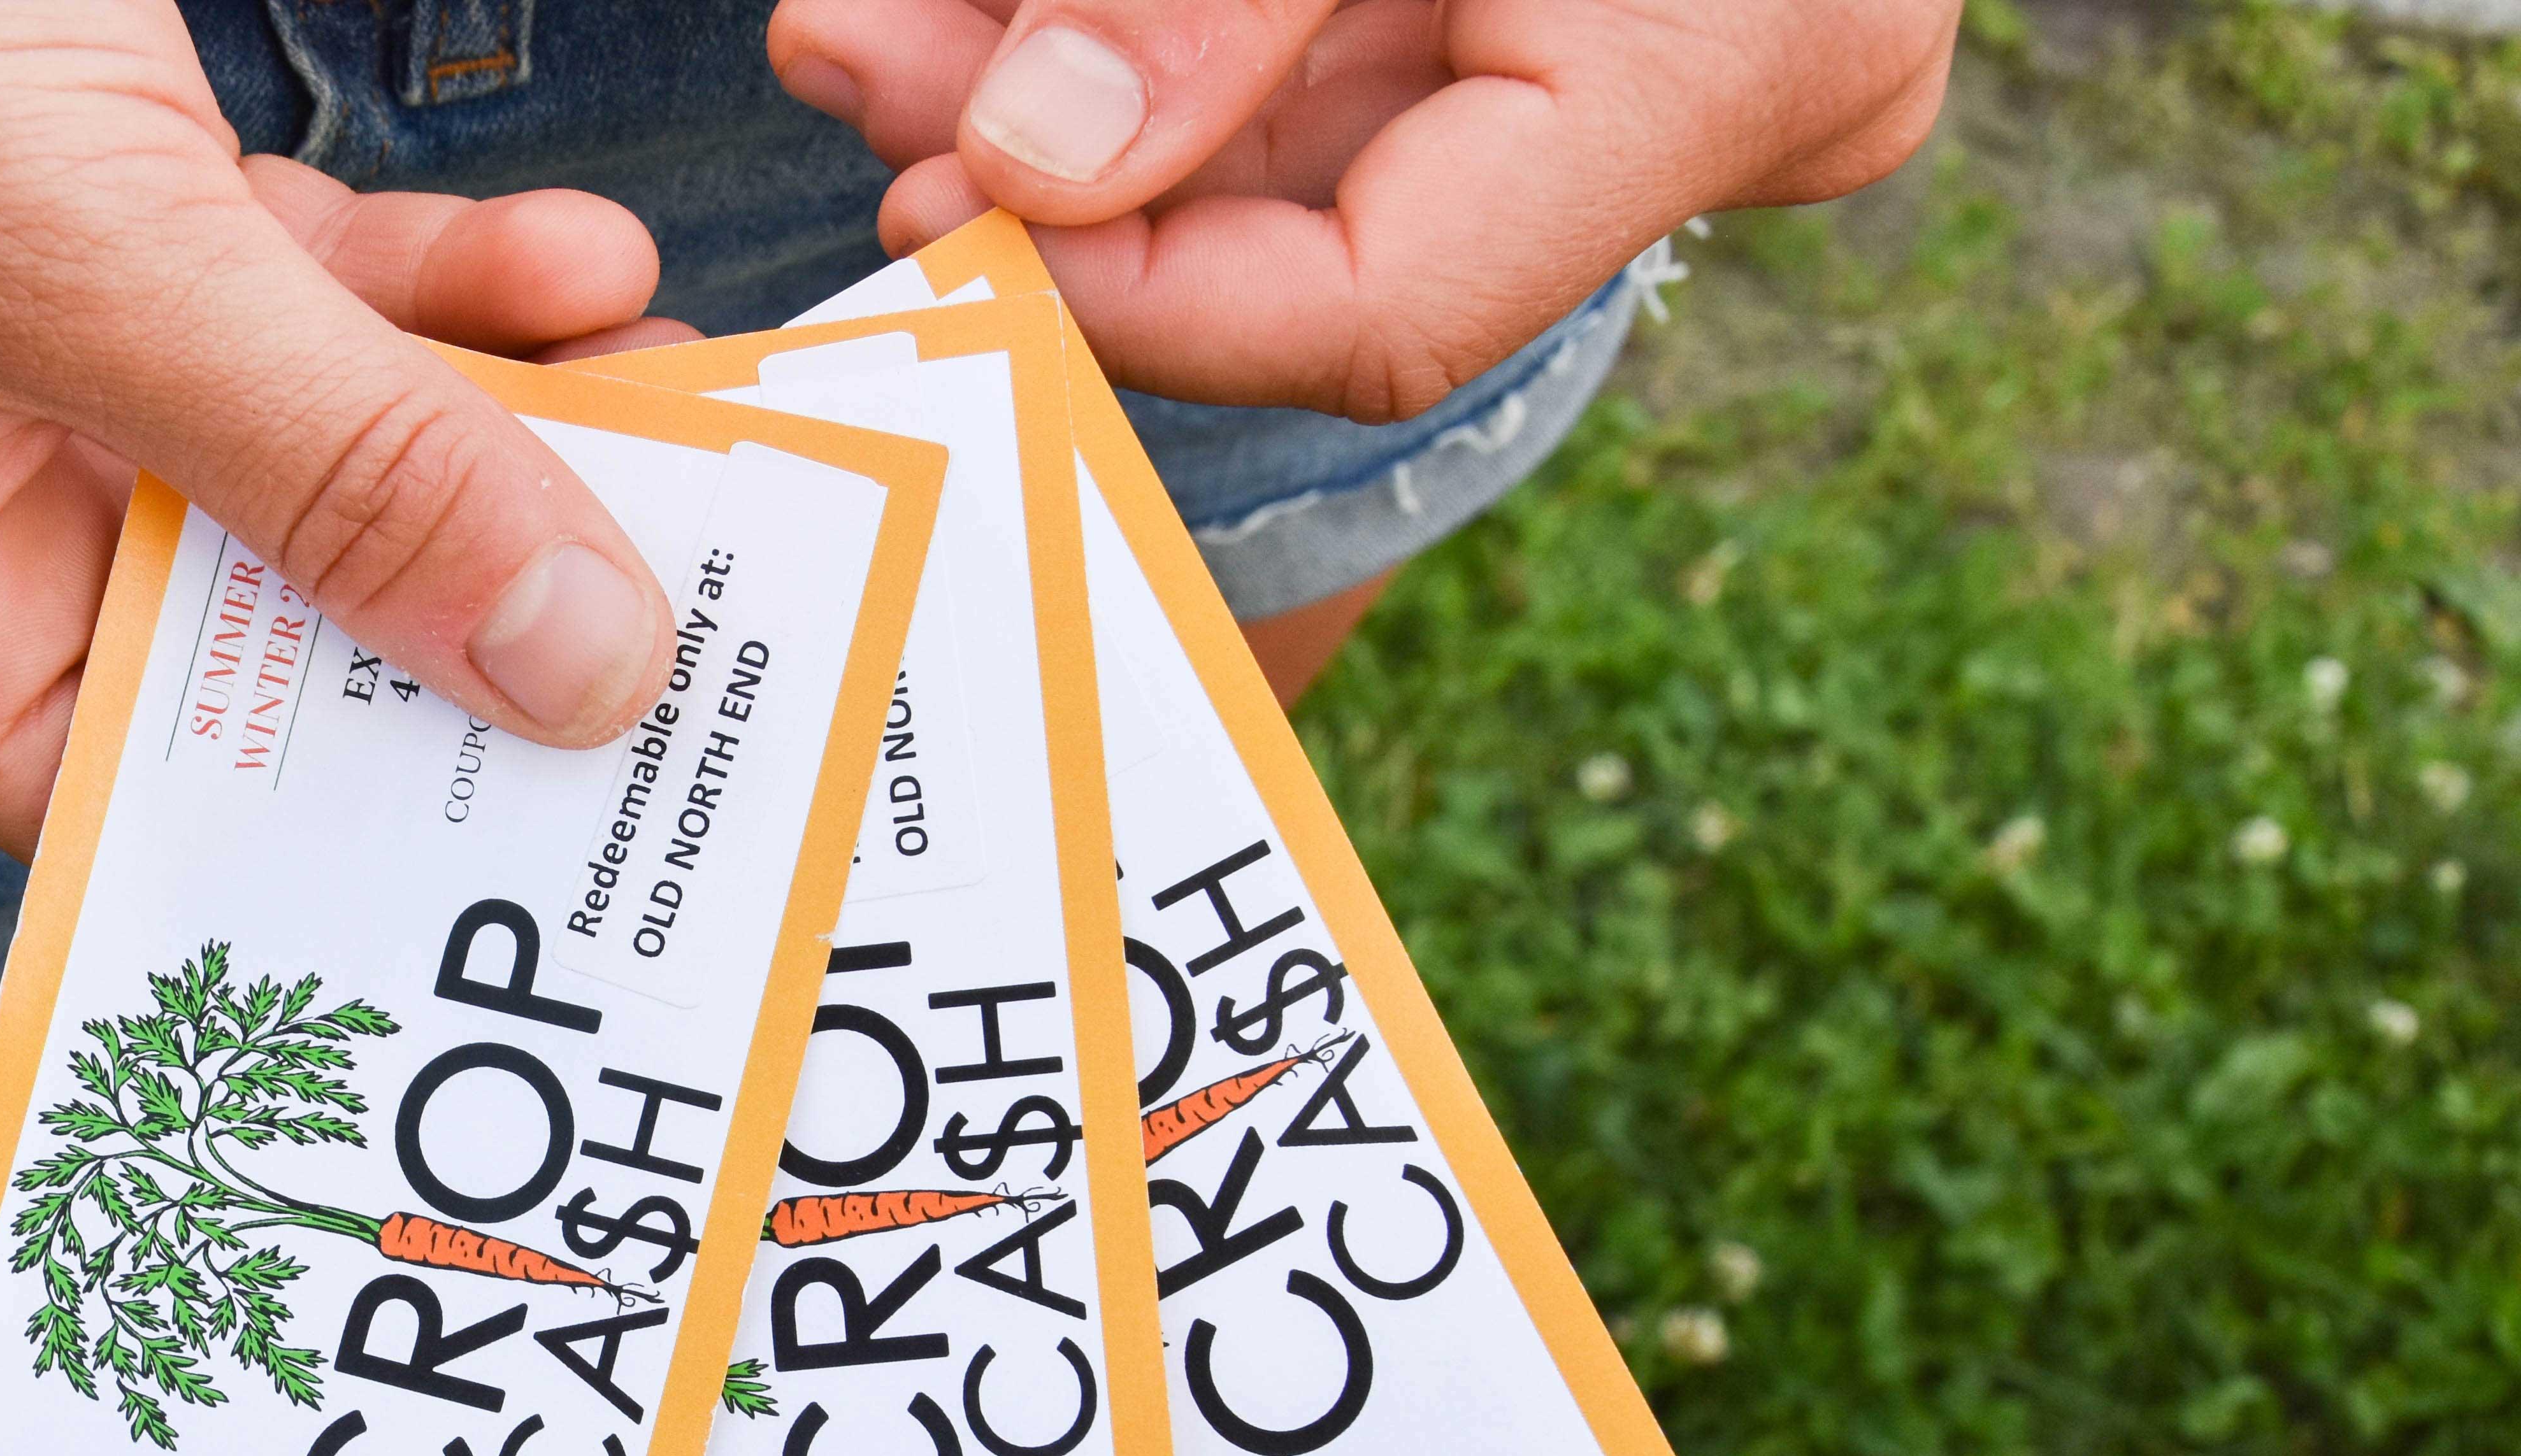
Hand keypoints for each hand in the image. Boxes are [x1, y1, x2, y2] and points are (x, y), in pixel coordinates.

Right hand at [0, 0, 691, 849]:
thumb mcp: (78, 258)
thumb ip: (337, 463)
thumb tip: (570, 663)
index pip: (145, 791)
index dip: (359, 803)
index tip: (574, 810)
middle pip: (262, 630)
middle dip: (471, 601)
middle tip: (691, 619)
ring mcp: (28, 376)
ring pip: (316, 457)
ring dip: (500, 424)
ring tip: (682, 411)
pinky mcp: (102, 234)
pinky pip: (308, 305)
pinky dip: (444, 284)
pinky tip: (582, 267)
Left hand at [767, 0, 1956, 420]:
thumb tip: (1027, 167)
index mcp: (1728, 60)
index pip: (1390, 308)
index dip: (1143, 300)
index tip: (942, 214)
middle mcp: (1727, 99)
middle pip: (1324, 233)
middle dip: (1055, 164)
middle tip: (845, 64)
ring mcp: (1655, 64)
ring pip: (1304, 152)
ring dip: (1068, 98)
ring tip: (867, 29)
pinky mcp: (1585, 14)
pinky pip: (1340, 71)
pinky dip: (1165, 47)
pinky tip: (990, 17)